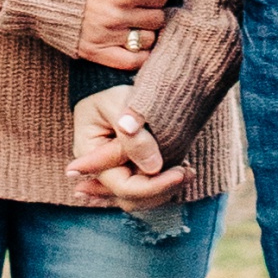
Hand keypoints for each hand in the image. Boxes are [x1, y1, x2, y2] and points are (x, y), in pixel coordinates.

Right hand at [67, 84, 191, 209]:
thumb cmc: (113, 87)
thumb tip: (153, 167)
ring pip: (140, 197)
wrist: (119, 79)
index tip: (179, 173)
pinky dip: (164, 182)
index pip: (121, 186)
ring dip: (165, 189)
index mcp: (89, 154)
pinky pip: (146, 185)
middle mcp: (100, 168)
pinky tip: (181, 169)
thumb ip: (133, 135)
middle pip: (130, 198)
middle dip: (160, 191)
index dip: (151, 185)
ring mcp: (114, 169)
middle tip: (188, 173)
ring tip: (188, 172)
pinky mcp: (129, 166)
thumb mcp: (120, 103)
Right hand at [71, 0, 179, 71]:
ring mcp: (106, 37)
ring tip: (130, 18)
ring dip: (145, 30)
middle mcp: (117, 16)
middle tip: (135, 1)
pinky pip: (132, 62)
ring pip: (148, 40)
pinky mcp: (94, 52)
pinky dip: (139, 54)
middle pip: (157, 18)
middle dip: (151, 8)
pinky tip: (132, 41)